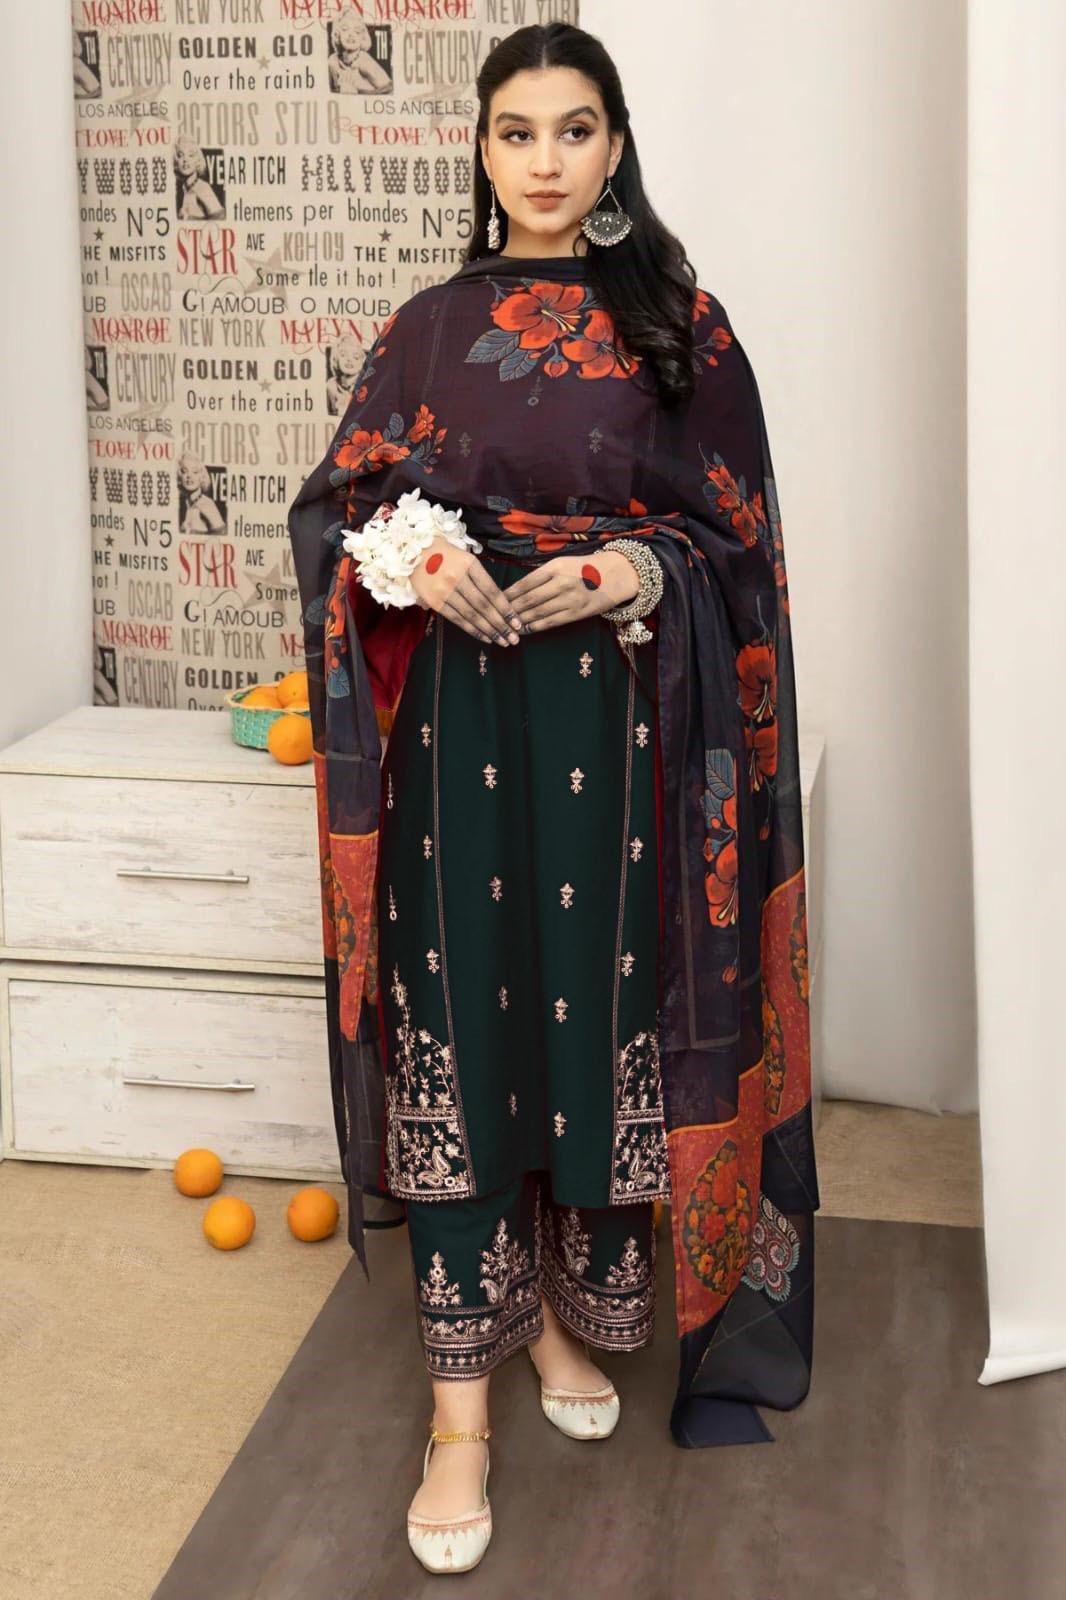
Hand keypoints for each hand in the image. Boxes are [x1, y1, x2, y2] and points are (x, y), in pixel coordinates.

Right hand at [409, 533, 522, 645]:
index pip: (492, 591)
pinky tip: (485, 638)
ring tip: (503, 641)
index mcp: (469, 565)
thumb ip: (481, 578)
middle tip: (514, 638)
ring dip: (489, 631)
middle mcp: (457, 578)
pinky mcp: (434, 601)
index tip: (517, 622)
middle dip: (501, 624)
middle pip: (483, 606)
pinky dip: (473, 630)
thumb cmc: (447, 555)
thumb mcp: (467, 558)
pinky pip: (457, 619)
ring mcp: (444, 591)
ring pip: (471, 615)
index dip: (505, 609)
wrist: (414, 551)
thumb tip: (499, 603)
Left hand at [504, 549, 639, 633]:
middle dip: (511, 610)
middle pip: (529, 599)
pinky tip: (525, 630)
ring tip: (507, 625)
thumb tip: (517, 589)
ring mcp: (570, 599)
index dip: (509, 594)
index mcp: (555, 567)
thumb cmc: (585, 567)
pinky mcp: (577, 613)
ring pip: (538, 612)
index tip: (496, 600)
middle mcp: (561, 582)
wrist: (616, 574)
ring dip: (520, 620)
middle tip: (496, 617)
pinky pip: (552, 621)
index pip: (525, 583)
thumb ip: (542, 574)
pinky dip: (536, 626)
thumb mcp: (563, 562)